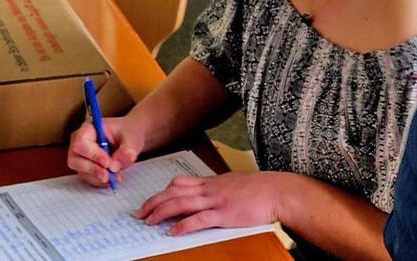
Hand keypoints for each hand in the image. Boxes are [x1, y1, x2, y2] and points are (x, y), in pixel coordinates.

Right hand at [67, 116, 145, 187]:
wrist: (130, 138)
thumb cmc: (128, 132)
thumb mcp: (132, 138)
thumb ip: (126, 150)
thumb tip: (115, 166)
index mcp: (88, 129)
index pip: (81, 143)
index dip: (92, 155)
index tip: (107, 163)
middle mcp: (80, 143)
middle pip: (75, 160)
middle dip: (92, 169)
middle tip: (108, 176)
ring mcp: (81, 157)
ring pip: (81, 172)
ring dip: (97, 177)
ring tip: (115, 177)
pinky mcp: (86, 168)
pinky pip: (88, 178)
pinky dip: (100, 181)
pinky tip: (112, 178)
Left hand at [137, 171, 282, 235]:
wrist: (276, 192)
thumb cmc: (258, 189)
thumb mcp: (233, 184)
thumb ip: (217, 189)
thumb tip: (204, 196)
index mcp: (211, 182)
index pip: (179, 183)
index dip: (161, 193)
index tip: (150, 202)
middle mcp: (210, 189)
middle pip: (174, 192)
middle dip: (154, 203)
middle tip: (140, 214)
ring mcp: (216, 201)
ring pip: (181, 203)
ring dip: (162, 212)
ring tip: (149, 222)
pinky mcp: (225, 215)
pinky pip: (199, 219)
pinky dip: (184, 225)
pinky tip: (173, 232)